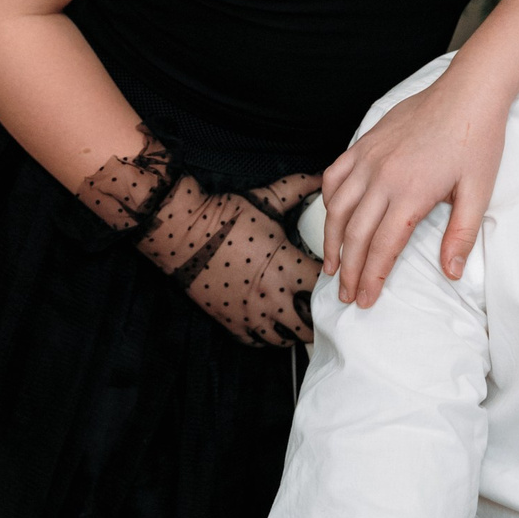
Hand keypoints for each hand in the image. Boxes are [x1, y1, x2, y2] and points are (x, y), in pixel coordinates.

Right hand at [78, 147, 320, 346]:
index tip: (337, 278)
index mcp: (286, 267)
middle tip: (323, 305)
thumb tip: (321, 175)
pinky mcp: (232, 323)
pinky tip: (273, 322)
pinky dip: (270, 336)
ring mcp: (251, 314)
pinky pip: (259, 342)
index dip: (336, 283)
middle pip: (311, 322)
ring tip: (300, 316)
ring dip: (296, 329)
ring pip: (286, 338)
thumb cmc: (224, 216)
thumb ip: (299, 188)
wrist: (181, 232)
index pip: (325, 286)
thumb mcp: (267, 199)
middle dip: (321, 315)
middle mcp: (272, 297)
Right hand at [318, 69, 507, 305]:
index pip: (382, 247)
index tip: (365, 300)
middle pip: (354, 233)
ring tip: (330, 265)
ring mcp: (370, 157)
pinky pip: (336, 175)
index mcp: (411, 193)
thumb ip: (462, 234)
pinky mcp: (366, 142)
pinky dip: (328, 199)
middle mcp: (382, 176)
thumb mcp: (479, 191)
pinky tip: (331, 216)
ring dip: (331, 240)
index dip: (371, 277)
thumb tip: (451, 272)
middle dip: (347, 269)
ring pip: (337, 206)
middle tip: (345, 294)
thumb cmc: (478, 140)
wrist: (469, 91)